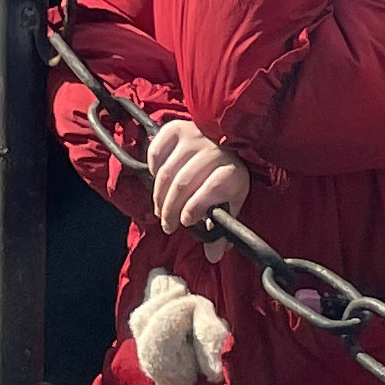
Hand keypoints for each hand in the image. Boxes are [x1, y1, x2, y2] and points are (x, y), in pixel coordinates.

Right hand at [146, 119, 246, 237]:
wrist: (227, 141)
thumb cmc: (226, 177)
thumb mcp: (231, 202)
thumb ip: (221, 229)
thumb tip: (212, 256)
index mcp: (232, 170)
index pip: (211, 188)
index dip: (196, 207)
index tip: (186, 222)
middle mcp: (213, 150)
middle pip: (184, 182)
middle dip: (171, 208)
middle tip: (168, 224)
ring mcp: (193, 136)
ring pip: (167, 171)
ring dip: (159, 195)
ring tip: (160, 210)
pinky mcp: (176, 128)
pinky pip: (155, 150)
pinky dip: (152, 168)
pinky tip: (157, 180)